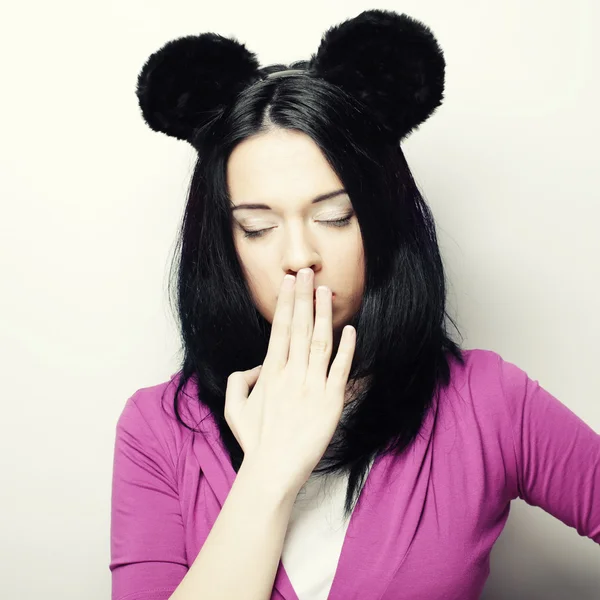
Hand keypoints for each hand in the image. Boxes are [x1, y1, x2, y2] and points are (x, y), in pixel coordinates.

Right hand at [224, 268, 356, 490]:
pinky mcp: (331, 401)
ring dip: (323, 314)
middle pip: (300, 327)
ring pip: (320, 341)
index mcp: (270, 372)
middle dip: (303, 297)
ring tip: (325, 291)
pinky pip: (341, 369)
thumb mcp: (233, 408)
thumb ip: (238, 380)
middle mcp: (291, 373)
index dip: (286, 303)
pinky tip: (350, 329)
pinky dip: (346, 348)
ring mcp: (312, 386)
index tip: (290, 282)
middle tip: (306, 272)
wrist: (273, 470)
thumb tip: (253, 366)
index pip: (280, 329)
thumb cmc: (254, 441)